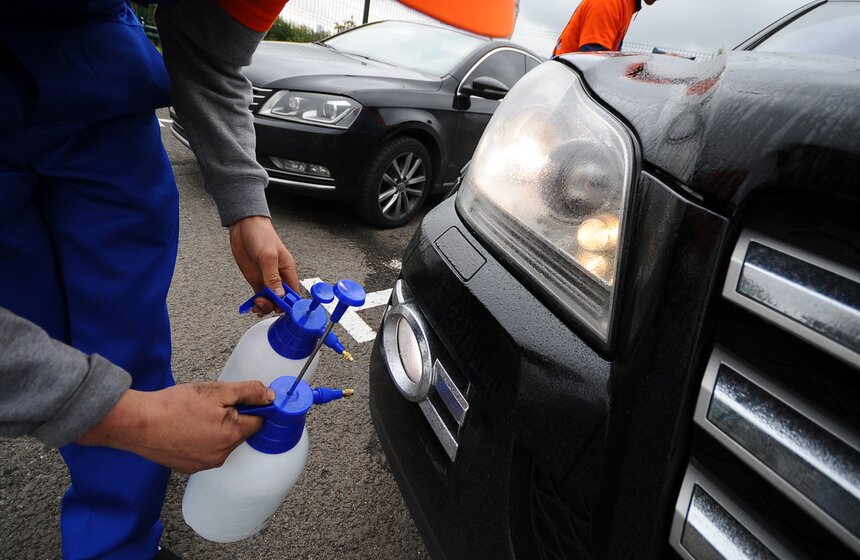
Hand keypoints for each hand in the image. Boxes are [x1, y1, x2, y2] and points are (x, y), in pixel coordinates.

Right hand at [77, 381, 274, 473]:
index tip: (239, 398)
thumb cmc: (175, 405)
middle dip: (232, 417)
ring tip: (194, 415)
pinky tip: (185, 427)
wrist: (138, 423)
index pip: (258, 421)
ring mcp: (204, 464)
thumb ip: (248, 392)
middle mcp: (221, 455)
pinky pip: (205, 451)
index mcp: (232, 435)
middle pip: (239, 432)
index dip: (252, 406)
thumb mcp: (217, 391)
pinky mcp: (188, 467)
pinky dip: (200, 439)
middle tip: (210, 404)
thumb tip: (270, 396)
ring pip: (222, 442)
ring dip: (216, 428)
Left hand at [228, 216, 299, 315]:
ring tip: (256, 304)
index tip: (279, 307)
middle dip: (273, 305)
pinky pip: (259, 296)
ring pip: (270, 300)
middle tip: (263, 302)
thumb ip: (273, 277)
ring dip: (264, 306)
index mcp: (287, 270)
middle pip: (281, 299)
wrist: (244, 226)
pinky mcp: (256, 280)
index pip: (293, 293)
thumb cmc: (261, 235)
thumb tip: (279, 295)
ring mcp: (267, 279)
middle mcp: (279, 277)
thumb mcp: (268, 256)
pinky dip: (257, 303)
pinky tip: (253, 305)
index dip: (289, 303)